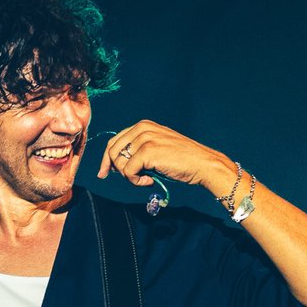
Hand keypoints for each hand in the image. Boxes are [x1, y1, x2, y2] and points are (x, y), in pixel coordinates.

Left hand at [96, 120, 235, 194]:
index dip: (107, 158)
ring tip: (146, 179)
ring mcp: (144, 138)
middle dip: (116, 169)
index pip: (114, 140)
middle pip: (112, 151)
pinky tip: (150, 181)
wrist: (201, 163)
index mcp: (143, 125)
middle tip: (132, 179)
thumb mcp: (157, 148)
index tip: (104, 173)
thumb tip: (115, 165)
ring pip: (119, 162)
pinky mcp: (147, 151)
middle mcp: (142, 128)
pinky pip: (128, 172)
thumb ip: (138, 150)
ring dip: (130, 177)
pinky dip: (136, 181)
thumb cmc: (181, 160)